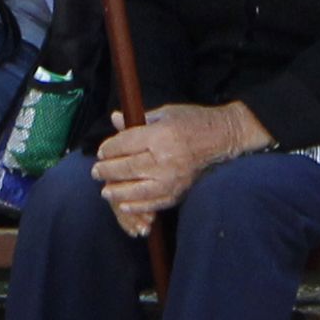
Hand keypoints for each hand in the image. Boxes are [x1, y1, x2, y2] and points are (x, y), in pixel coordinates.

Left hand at [93, 101, 259, 234]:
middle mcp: (165, 158)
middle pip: (127, 168)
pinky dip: (137, 205)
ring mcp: (172, 178)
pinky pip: (153, 202)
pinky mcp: (179, 191)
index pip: (125, 144)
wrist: (223, 138)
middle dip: (107, 170)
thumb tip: (115, 118)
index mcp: (160, 135)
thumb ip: (139, 120)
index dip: (109, 149)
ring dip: (117, 191)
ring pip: (136, 189)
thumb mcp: (165, 114)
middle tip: (96, 172)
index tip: (101, 151)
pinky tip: (124, 204)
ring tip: (105, 191)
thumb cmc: (193, 121)